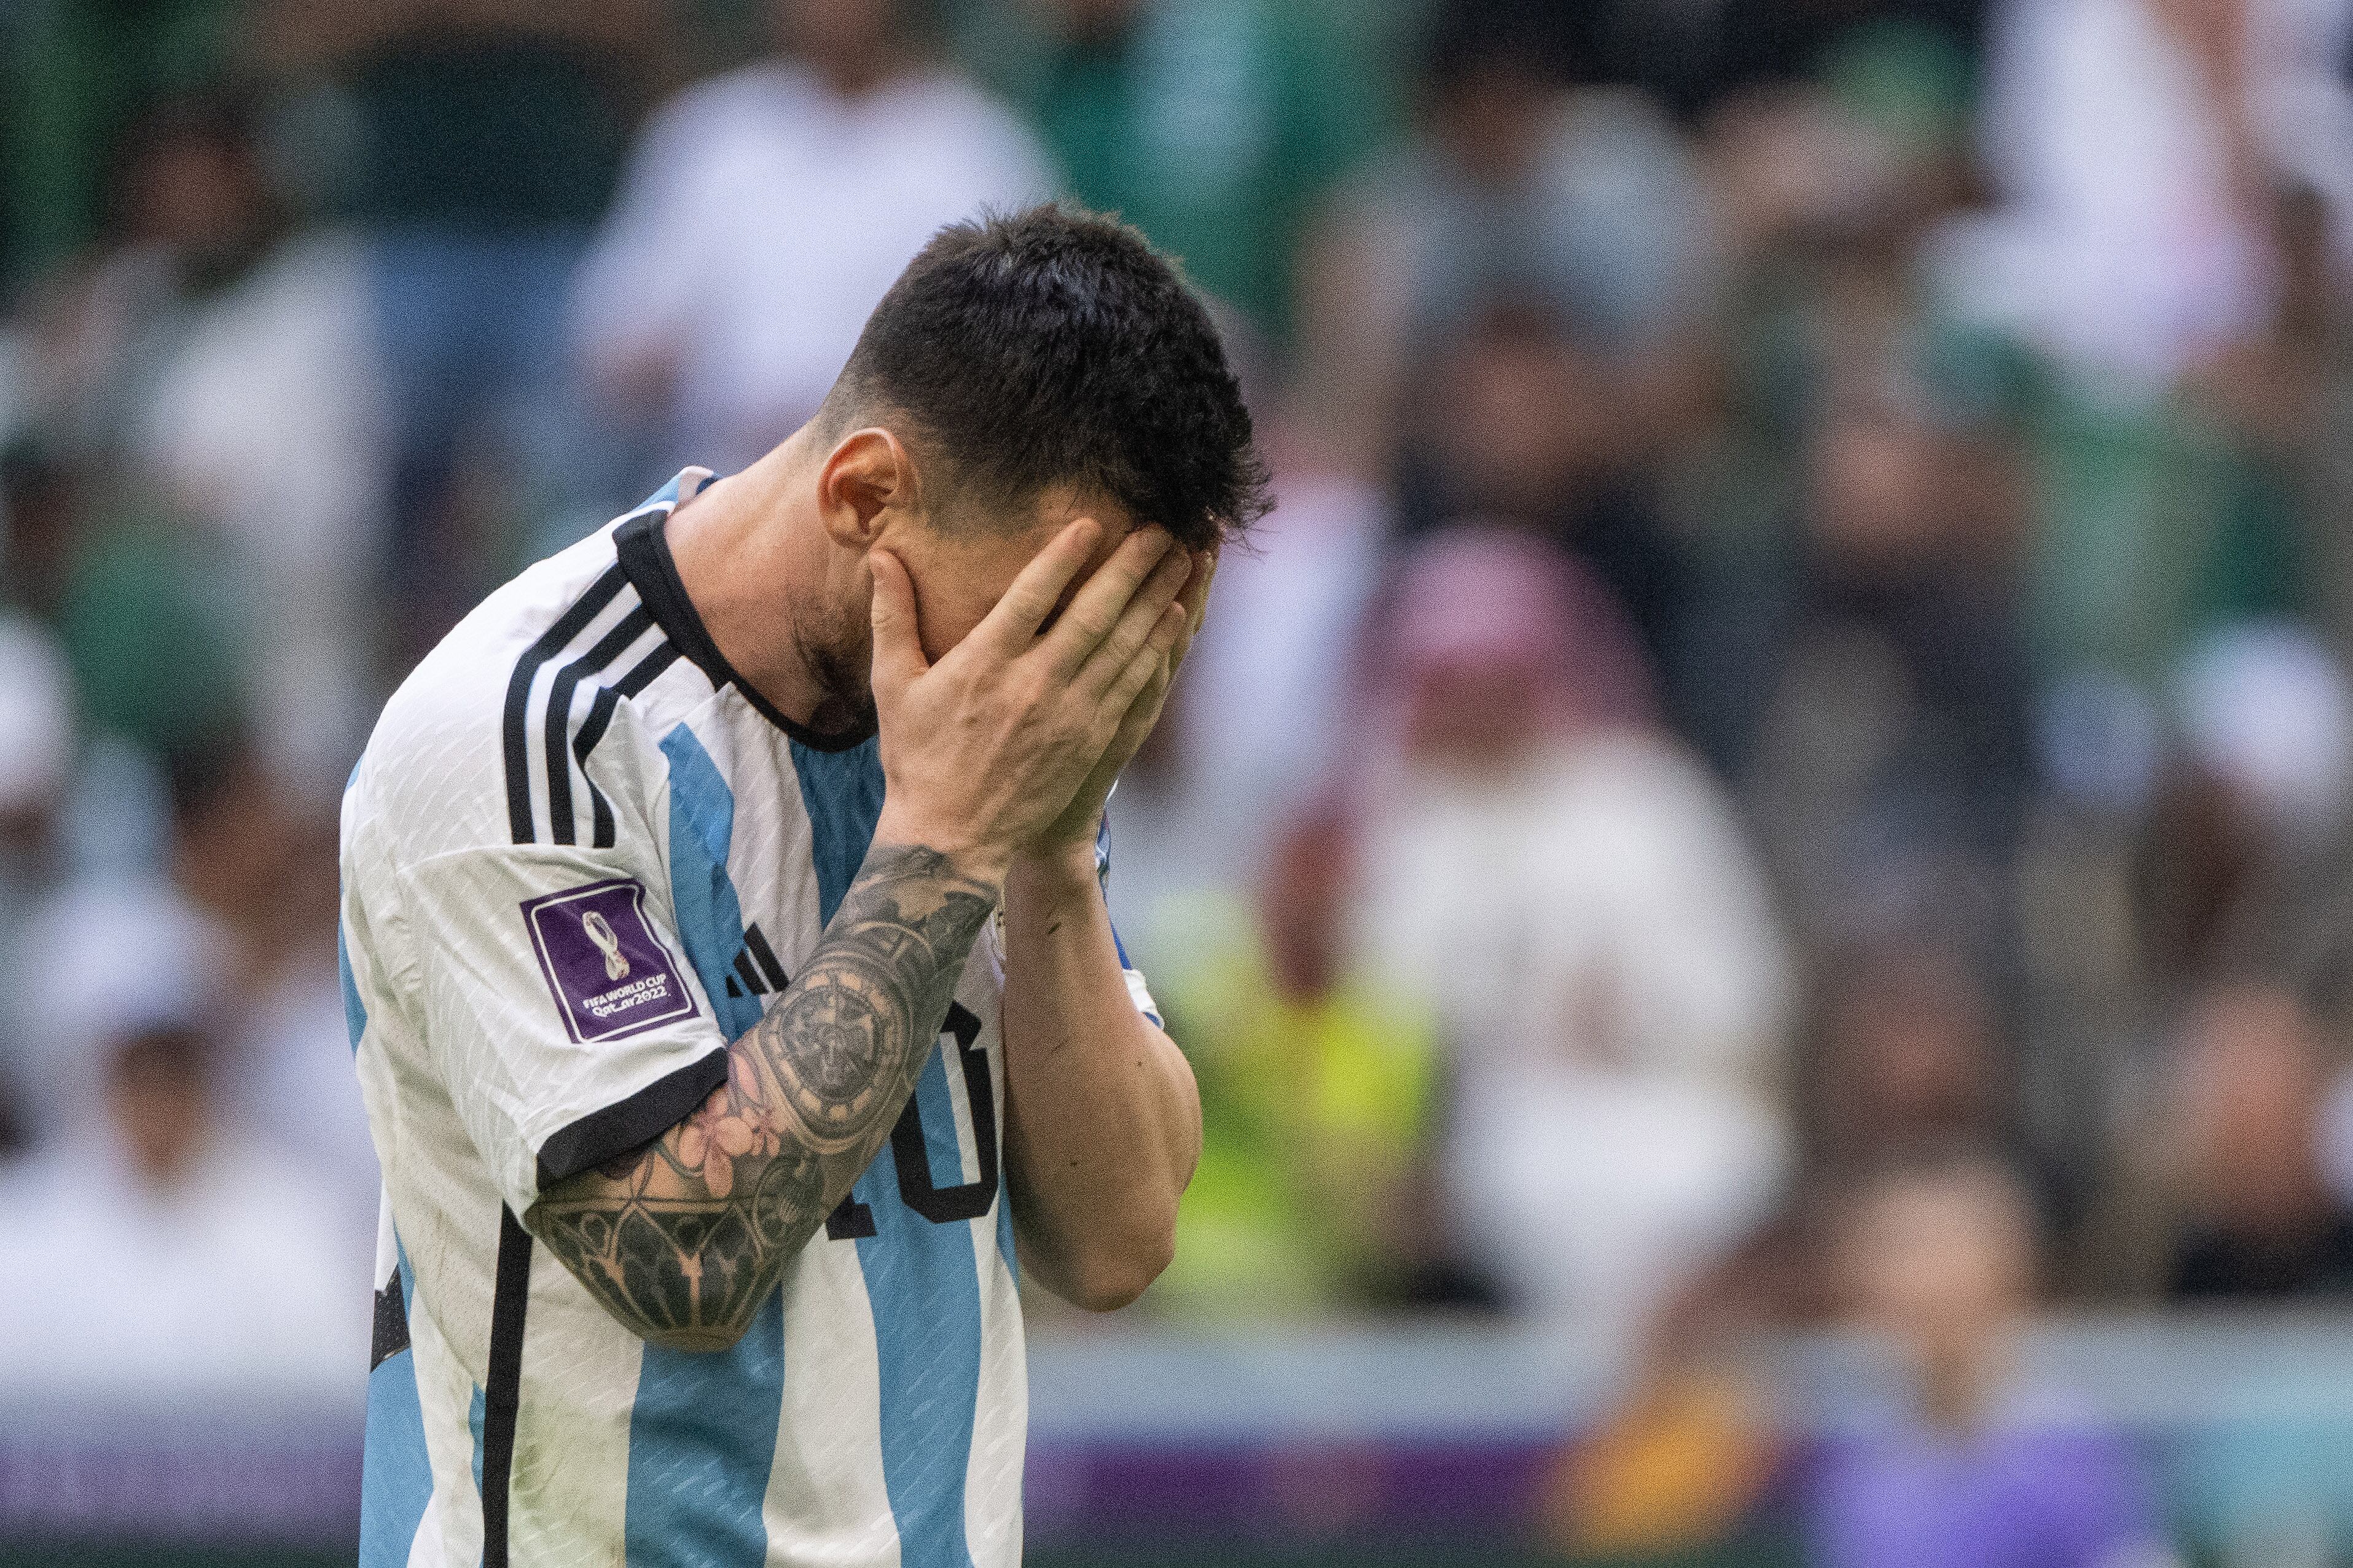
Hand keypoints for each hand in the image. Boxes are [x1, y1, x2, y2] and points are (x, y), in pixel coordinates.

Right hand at [867, 519, 1192, 886]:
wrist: (950, 839)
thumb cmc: (916, 759)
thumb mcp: (893, 684)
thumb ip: (892, 615)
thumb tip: (880, 555)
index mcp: (983, 663)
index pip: (1030, 596)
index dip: (1062, 556)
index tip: (1091, 522)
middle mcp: (1032, 683)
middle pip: (1093, 613)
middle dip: (1131, 566)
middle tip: (1162, 527)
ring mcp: (1068, 713)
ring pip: (1123, 644)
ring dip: (1156, 596)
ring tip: (1182, 558)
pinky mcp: (1091, 738)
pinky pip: (1132, 683)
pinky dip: (1156, 646)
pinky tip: (1175, 617)